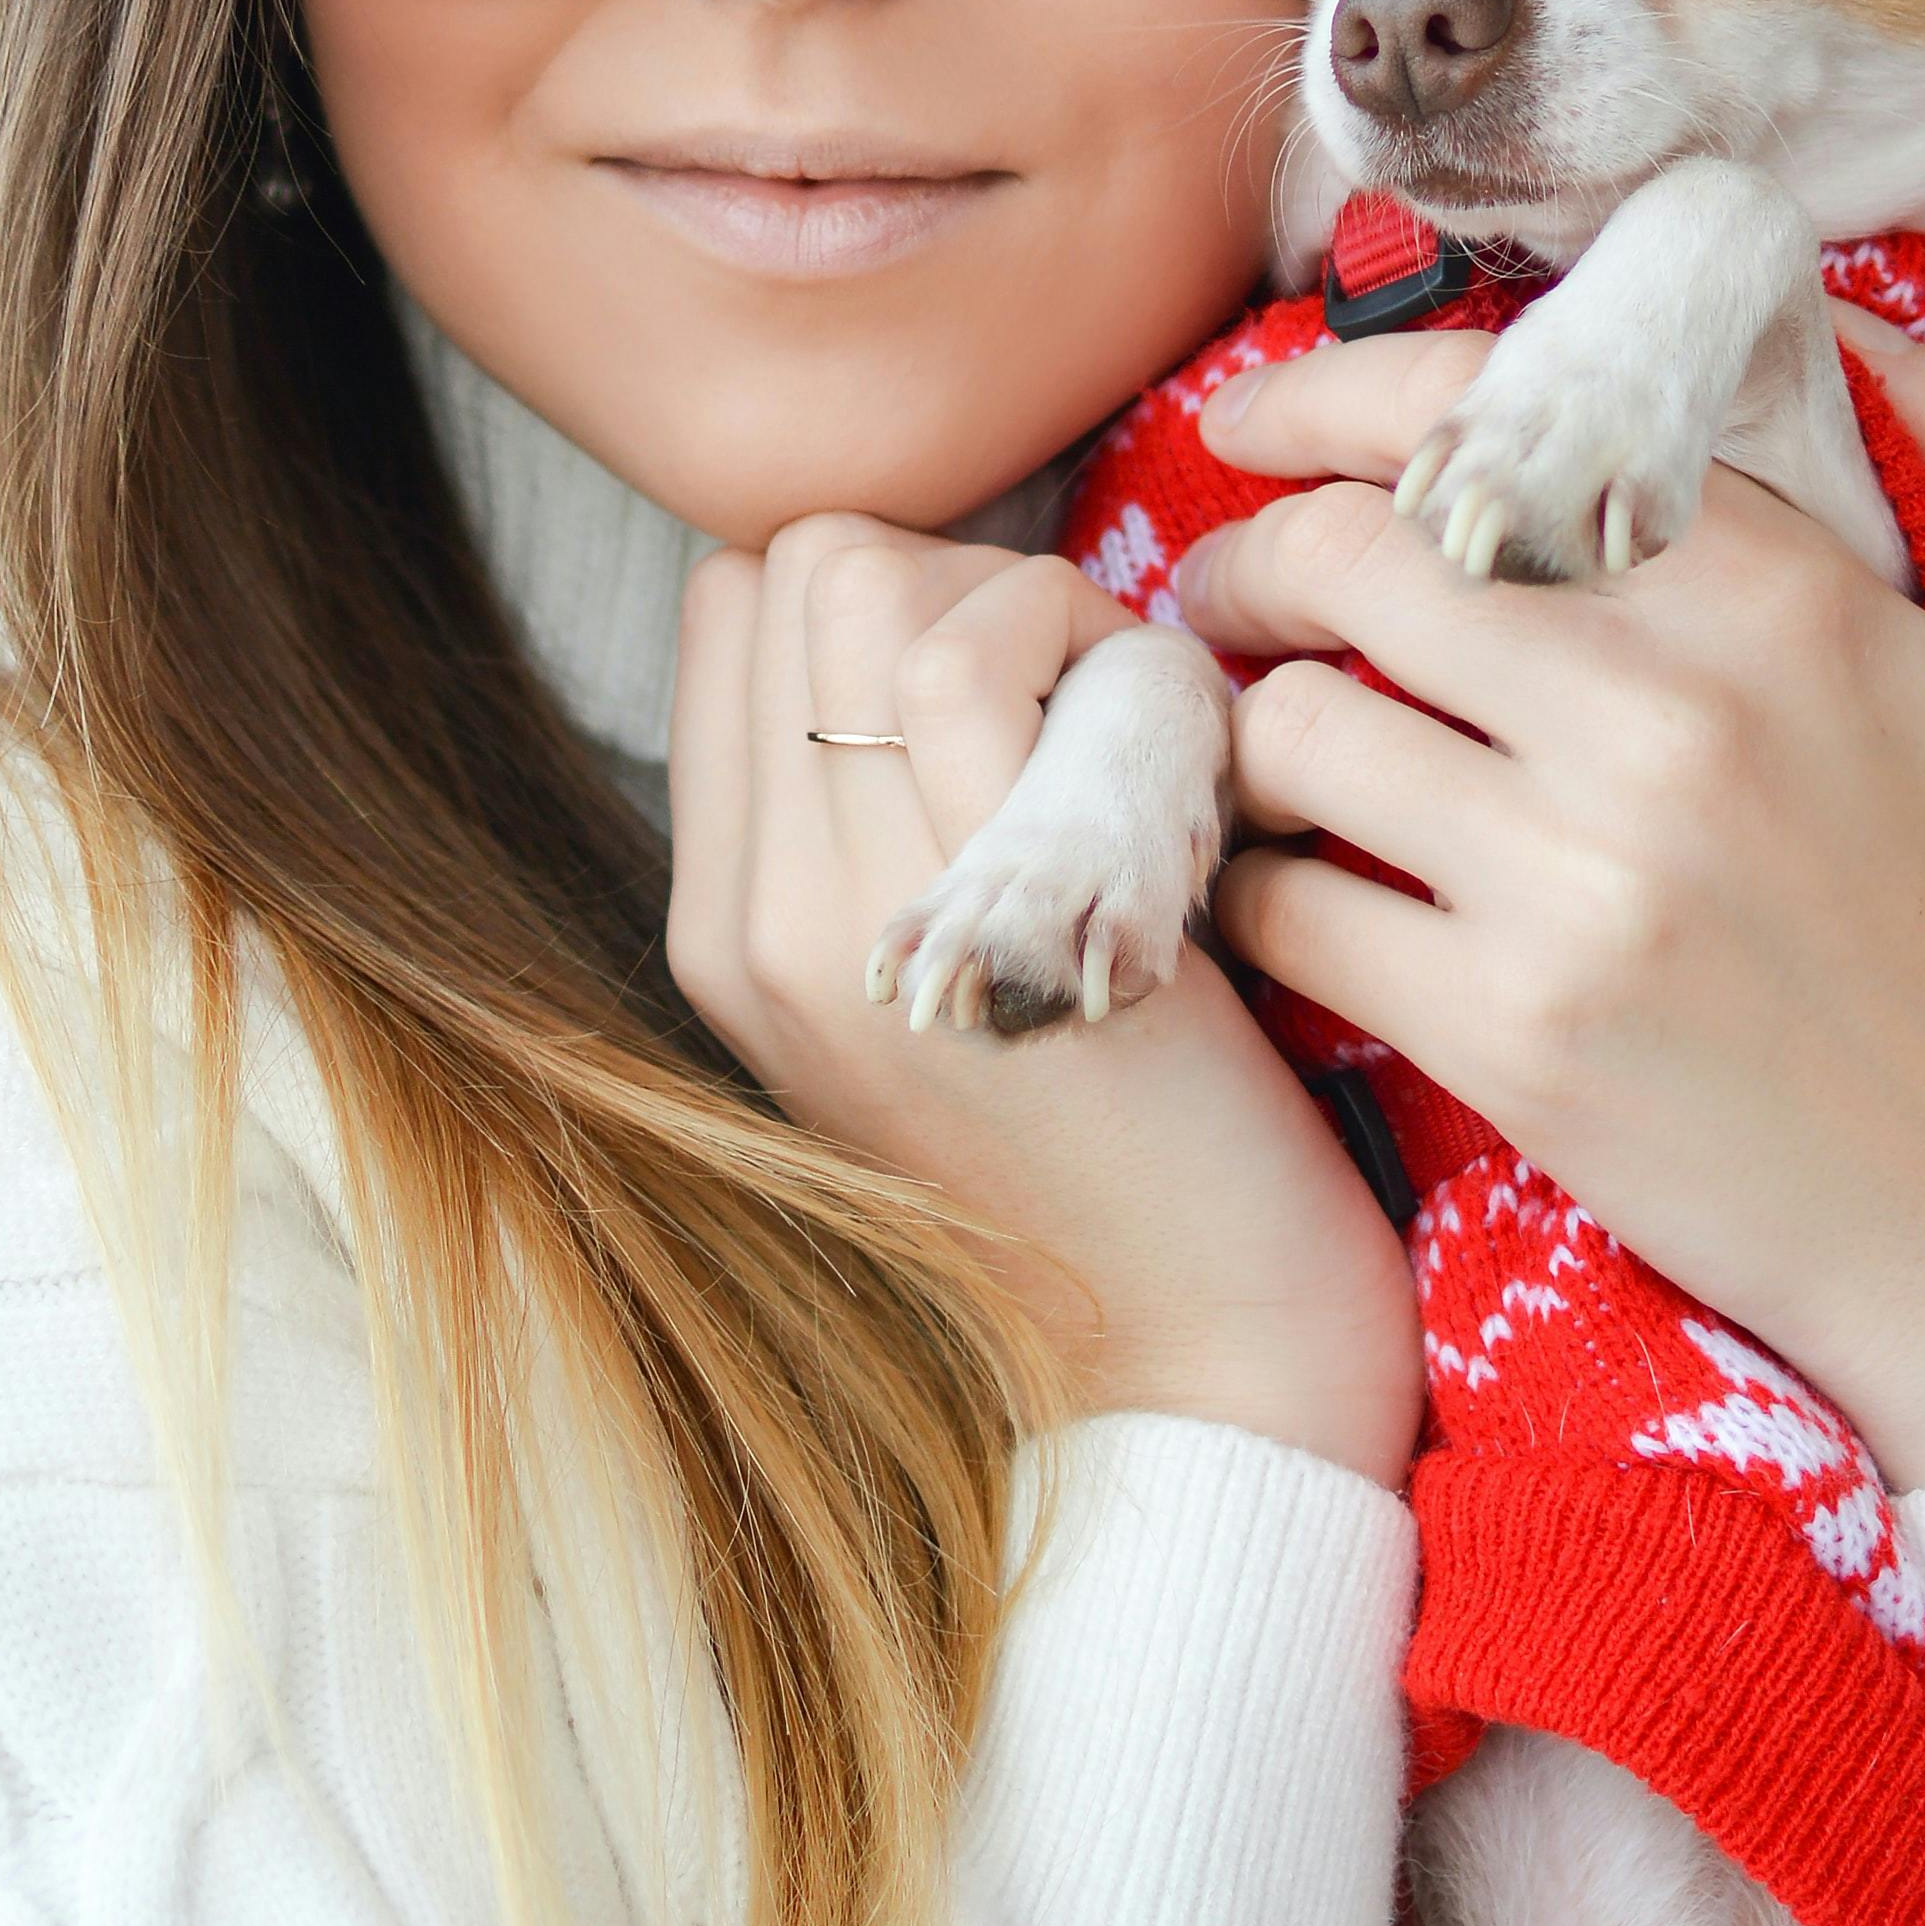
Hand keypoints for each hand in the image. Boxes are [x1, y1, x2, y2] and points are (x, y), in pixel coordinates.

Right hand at [668, 519, 1419, 1488]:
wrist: (1200, 1364)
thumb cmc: (1135, 1157)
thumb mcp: (958, 987)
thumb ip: (908, 827)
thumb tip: (959, 636)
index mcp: (724, 922)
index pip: (743, 604)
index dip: (910, 591)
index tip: (1037, 691)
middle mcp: (746, 914)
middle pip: (802, 561)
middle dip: (972, 572)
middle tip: (1100, 698)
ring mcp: (834, 918)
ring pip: (871, 572)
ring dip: (1041, 603)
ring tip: (1139, 734)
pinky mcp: (958, 921)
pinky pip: (979, 654)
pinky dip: (1103, 649)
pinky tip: (1185, 762)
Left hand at [1172, 321, 1924, 1488]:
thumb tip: (1857, 315)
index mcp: (1784, 603)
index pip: (1486, 422)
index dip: (1330, 395)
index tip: (1259, 422)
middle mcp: (1665, 721)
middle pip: (1346, 554)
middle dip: (1254, 556)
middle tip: (1236, 590)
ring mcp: (1576, 881)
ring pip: (1292, 726)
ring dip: (1244, 728)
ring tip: (1261, 747)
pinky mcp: (1507, 1032)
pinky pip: (1286, 908)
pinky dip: (1251, 888)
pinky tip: (1285, 886)